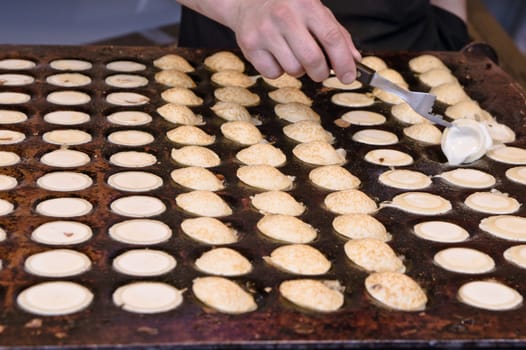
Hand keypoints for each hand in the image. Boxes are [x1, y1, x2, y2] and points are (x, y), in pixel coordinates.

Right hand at [225, 0, 360, 82]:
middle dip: (321, 72)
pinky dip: (278, 71)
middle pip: (312, 59)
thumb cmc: (287, 7)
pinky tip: (276, 55)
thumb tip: (353, 60)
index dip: (343, 61)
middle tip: (320, 71)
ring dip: (298, 70)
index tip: (349, 77)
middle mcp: (285, 16)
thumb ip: (336, 34)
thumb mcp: (315, 11)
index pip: (331, 37)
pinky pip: (273, 74)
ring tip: (293, 55)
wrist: (247, 1)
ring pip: (293, 70)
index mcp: (306, 4)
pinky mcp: (250, 45)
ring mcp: (265, 31)